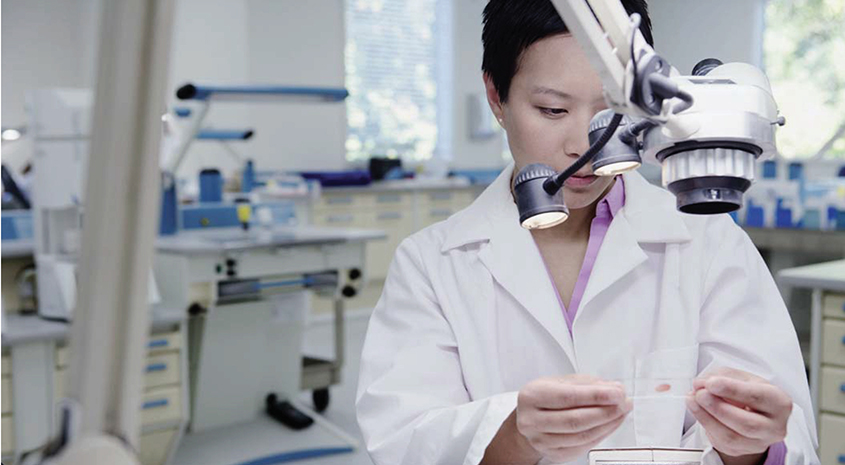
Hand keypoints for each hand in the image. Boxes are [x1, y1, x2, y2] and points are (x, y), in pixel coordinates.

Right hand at [515, 375, 632, 462]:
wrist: (529, 419)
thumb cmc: (545, 398)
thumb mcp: (560, 382)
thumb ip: (587, 384)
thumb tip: (614, 388)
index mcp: (532, 396)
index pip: (568, 397)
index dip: (596, 396)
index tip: (617, 393)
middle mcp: (532, 420)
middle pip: (575, 420)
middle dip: (606, 412)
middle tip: (623, 403)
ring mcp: (541, 440)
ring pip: (582, 436)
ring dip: (607, 425)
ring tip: (620, 413)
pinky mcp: (553, 454)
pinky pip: (583, 447)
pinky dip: (601, 436)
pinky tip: (609, 425)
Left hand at [686, 367, 791, 464]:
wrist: (753, 412)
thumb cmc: (750, 393)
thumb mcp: (740, 377)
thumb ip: (721, 376)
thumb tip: (701, 384)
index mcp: (779, 402)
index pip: (757, 397)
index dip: (732, 390)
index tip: (711, 383)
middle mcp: (774, 426)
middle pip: (747, 424)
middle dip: (718, 408)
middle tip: (700, 394)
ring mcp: (760, 442)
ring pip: (731, 437)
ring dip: (706, 417)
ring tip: (693, 400)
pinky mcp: (742, 450)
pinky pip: (721, 442)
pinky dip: (705, 424)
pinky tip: (698, 411)